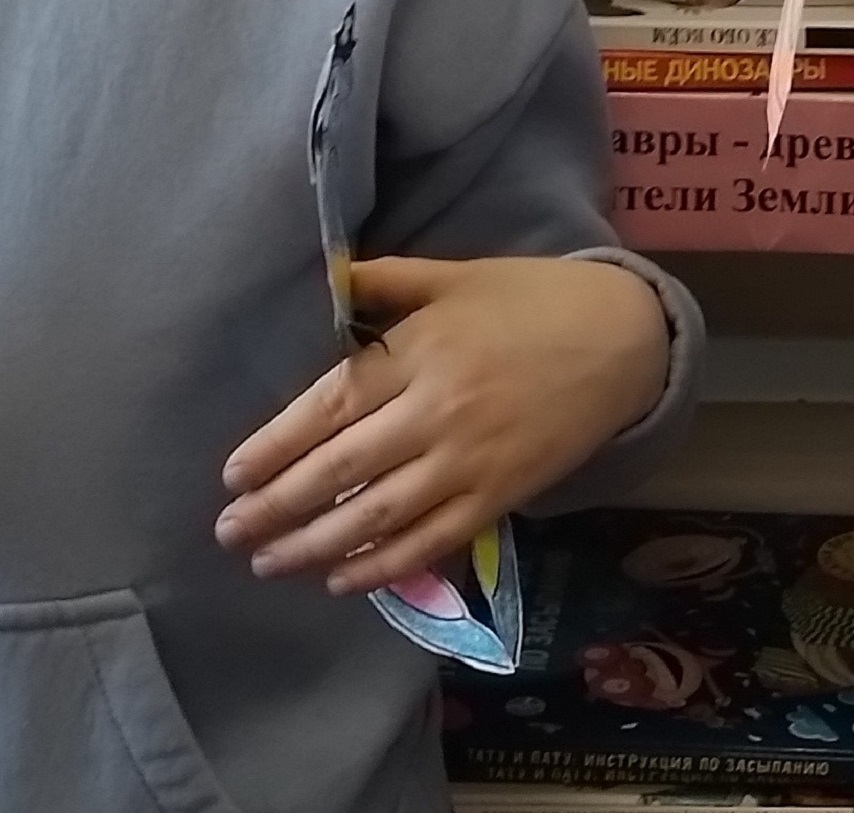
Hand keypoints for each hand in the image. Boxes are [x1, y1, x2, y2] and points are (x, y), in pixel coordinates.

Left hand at [218, 255, 669, 593]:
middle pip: (341, 469)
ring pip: (377, 515)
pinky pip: (430, 541)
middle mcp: (437, 412)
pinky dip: (382, 567)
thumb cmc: (531, 299)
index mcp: (420, 351)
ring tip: (270, 562)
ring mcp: (469, 461)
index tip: (233, 476)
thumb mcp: (458, 275)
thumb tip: (326, 275)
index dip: (276, 446)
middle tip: (230, 533)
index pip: (330, 406)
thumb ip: (387, 281)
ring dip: (315, 546)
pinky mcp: (499, 497)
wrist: (622, 340)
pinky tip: (341, 579)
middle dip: (278, 507)